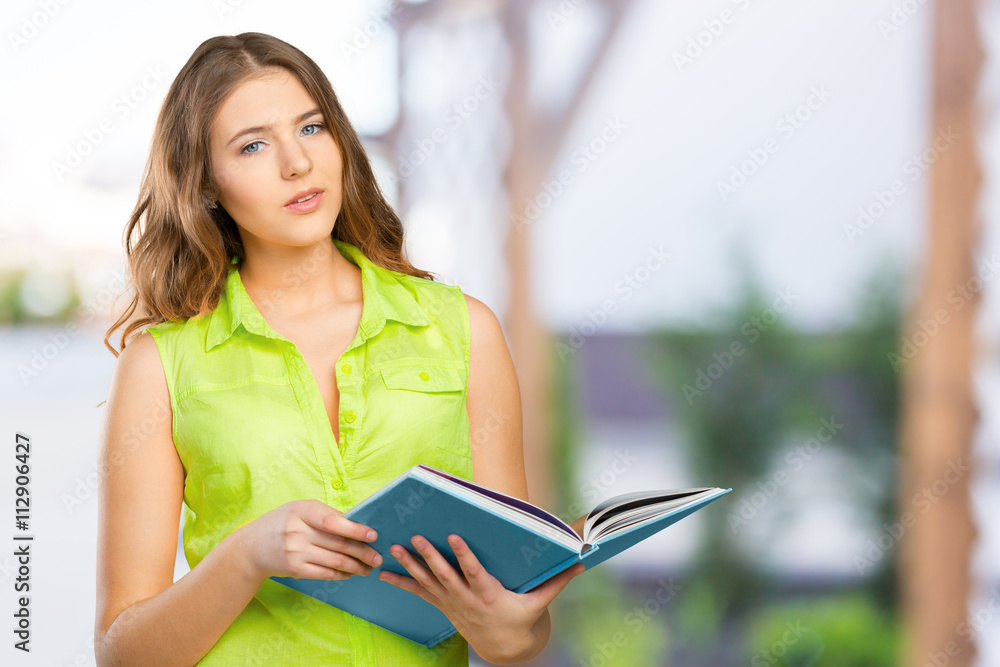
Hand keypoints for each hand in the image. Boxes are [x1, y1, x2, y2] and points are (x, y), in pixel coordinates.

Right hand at [237, 499, 383, 580]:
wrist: (252, 547)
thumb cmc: (284, 522)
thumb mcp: (301, 509)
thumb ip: (327, 514)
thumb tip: (358, 522)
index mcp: (301, 511)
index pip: (332, 521)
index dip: (355, 529)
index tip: (373, 535)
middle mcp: (297, 532)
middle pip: (338, 544)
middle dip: (363, 552)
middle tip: (378, 557)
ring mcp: (295, 552)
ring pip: (335, 561)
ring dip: (356, 566)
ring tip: (369, 567)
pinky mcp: (295, 570)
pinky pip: (325, 573)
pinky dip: (341, 574)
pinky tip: (351, 572)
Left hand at [378, 533, 585, 661]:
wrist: (504, 649)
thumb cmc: (521, 620)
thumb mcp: (539, 603)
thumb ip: (557, 581)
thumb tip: (581, 562)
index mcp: (489, 595)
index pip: (474, 572)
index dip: (463, 555)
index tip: (452, 537)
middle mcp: (466, 599)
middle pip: (445, 576)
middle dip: (429, 557)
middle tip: (415, 538)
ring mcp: (451, 604)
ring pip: (427, 583)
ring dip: (410, 566)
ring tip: (394, 548)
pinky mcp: (443, 606)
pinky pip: (419, 594)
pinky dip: (401, 583)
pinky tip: (383, 573)